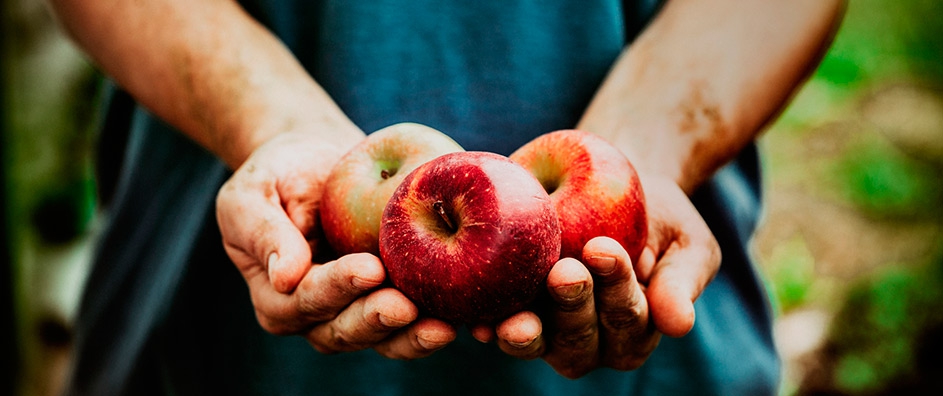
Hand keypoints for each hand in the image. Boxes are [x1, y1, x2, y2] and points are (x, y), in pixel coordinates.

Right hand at [215, 131, 456, 358]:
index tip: (368, 268)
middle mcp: (316, 316)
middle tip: (406, 306)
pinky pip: (414, 320)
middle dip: (376, 320)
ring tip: (443, 326)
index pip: (306, 300)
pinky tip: (465, 315)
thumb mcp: (251, 193)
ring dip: (412, 336)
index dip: (336, 287)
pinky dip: (437, 319)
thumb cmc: (277, 174)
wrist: (318, 161)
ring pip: (383, 337)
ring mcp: (357, 311)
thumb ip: (263, 232)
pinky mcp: (391, 300)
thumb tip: (284, 277)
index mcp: (277, 297)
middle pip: (345, 330)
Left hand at [475, 174, 719, 377]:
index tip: (603, 249)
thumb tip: (680, 325)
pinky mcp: (512, 316)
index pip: (628, 316)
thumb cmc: (656, 216)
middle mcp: (592, 341)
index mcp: (636, 330)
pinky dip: (489, 326)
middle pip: (581, 338)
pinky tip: (480, 321)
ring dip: (529, 332)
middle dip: (573, 306)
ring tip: (518, 318)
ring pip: (540, 343)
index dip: (617, 287)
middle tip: (564, 272)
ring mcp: (548, 333)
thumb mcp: (684, 240)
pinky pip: (499, 329)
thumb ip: (682, 280)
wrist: (608, 184)